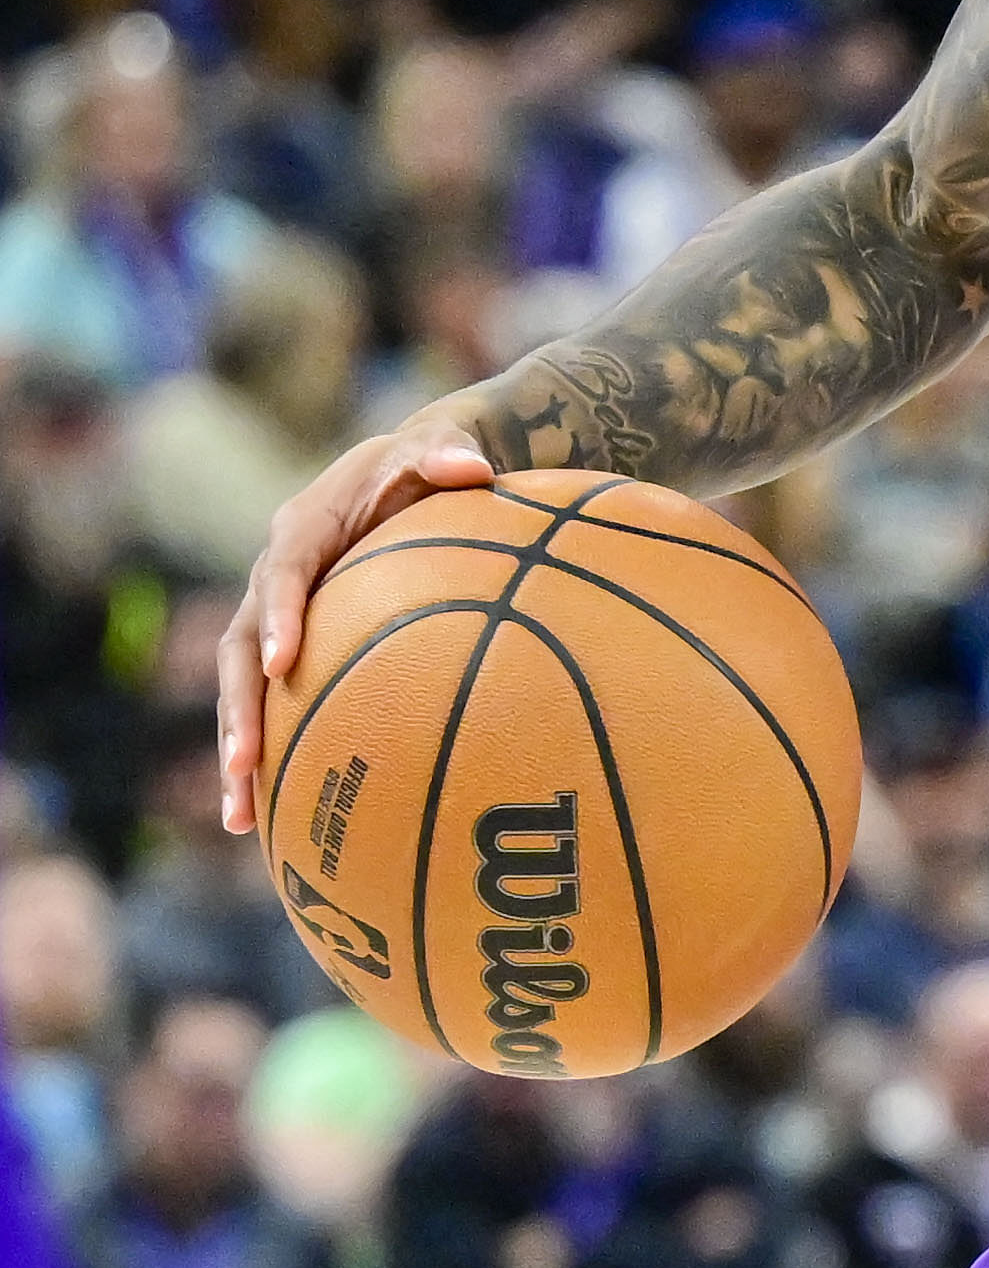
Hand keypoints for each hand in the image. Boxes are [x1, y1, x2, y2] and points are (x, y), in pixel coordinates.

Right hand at [225, 409, 514, 834]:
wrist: (410, 470)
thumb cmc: (429, 462)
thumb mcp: (439, 448)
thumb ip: (446, 455)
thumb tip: (471, 467)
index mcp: (302, 529)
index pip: (283, 575)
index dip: (279, 618)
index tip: (280, 665)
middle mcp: (274, 577)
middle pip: (239, 649)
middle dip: (238, 709)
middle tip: (244, 765)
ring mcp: (276, 616)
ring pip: (243, 689)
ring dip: (239, 750)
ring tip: (239, 819)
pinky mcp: (294, 646)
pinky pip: (275, 702)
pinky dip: (274, 752)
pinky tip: (278, 818)